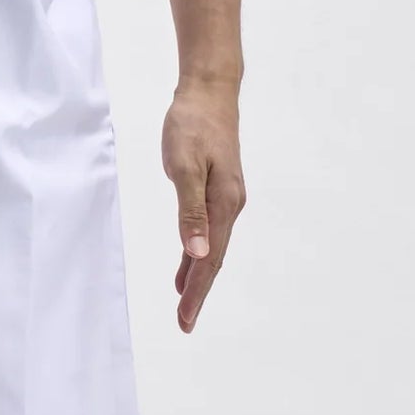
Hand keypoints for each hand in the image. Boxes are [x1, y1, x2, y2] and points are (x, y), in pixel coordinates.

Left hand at [161, 77, 245, 332]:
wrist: (209, 92)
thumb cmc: (193, 124)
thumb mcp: (185, 166)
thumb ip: (190, 211)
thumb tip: (197, 253)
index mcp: (224, 204)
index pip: (209, 258)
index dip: (197, 290)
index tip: (185, 318)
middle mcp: (230, 206)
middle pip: (213, 259)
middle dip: (199, 292)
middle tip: (184, 322)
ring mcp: (226, 199)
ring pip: (211, 247)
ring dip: (198, 275)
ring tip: (184, 303)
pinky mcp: (217, 190)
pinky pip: (207, 230)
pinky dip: (196, 252)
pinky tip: (187, 264)